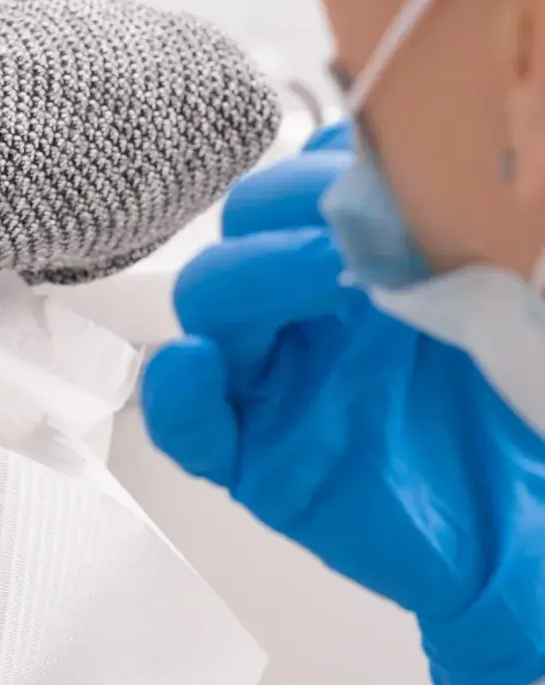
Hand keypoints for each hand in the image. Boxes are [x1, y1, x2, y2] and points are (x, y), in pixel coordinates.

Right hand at [143, 133, 544, 684]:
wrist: (531, 526)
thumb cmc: (525, 408)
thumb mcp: (507, 295)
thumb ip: (458, 232)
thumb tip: (419, 158)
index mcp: (361, 261)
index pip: (305, 185)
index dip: (326, 166)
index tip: (379, 167)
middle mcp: (306, 312)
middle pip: (241, 232)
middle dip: (284, 210)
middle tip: (354, 228)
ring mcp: (273, 382)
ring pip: (206, 309)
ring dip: (246, 278)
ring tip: (320, 278)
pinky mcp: (252, 459)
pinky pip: (185, 425)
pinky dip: (175, 394)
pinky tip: (195, 368)